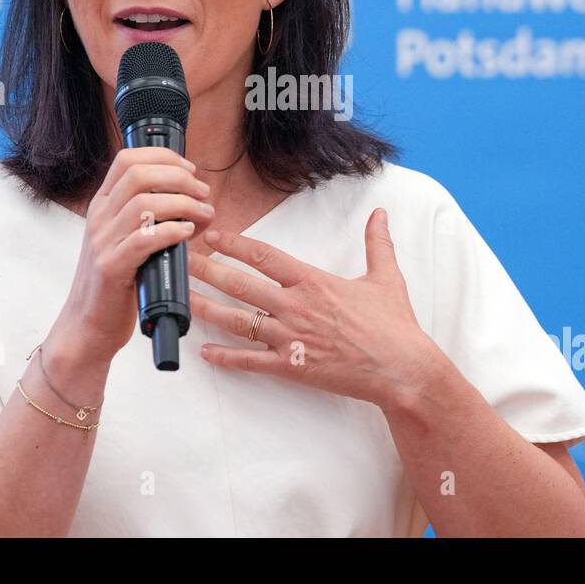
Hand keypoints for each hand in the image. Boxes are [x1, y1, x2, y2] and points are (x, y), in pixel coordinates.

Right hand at [52, 147, 215, 366]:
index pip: (127, 159)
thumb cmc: (115, 283)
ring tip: (203, 214)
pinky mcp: (111, 268)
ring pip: (143, 203)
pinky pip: (144, 239)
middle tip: (203, 192)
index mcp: (102, 205)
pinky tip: (188, 233)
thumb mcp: (127, 240)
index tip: (190, 169)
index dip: (163, 157)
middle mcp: (99, 218)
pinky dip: (171, 231)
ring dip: (183, 203)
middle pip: (138, 174)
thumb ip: (152, 218)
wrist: (87, 326)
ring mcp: (102, 242)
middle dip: (179, 177)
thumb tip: (195, 203)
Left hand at [186, 207, 442, 409]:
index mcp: (314, 282)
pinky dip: (226, 358)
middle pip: (241, 284)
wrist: (402, 369)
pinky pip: (252, 362)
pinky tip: (205, 353)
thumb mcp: (387, 278)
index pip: (265, 256)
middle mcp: (297, 306)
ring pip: (239, 321)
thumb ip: (377, 243)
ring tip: (182, 300)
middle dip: (208, 271)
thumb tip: (381, 214)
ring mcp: (292, 338)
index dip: (235, 244)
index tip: (213, 236)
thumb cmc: (395, 326)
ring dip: (207, 309)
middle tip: (182, 262)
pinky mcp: (293, 367)